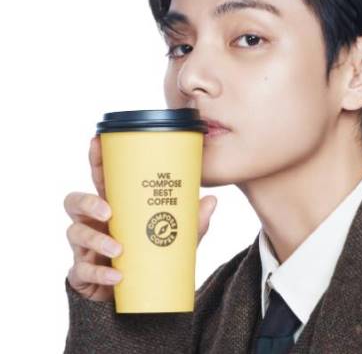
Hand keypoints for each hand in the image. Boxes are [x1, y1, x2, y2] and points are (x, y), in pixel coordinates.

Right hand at [63, 134, 217, 301]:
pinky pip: (83, 271)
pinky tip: (116, 278)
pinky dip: (100, 275)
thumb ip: (193, 221)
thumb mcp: (176, 237)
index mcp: (115, 205)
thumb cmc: (153, 255)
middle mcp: (94, 222)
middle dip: (88, 202)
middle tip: (108, 211)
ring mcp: (85, 247)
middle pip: (74, 202)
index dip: (95, 159)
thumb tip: (212, 200)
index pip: (99, 178)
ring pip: (76, 234)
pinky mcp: (83, 273)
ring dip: (96, 240)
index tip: (97, 141)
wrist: (142, 294)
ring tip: (118, 249)